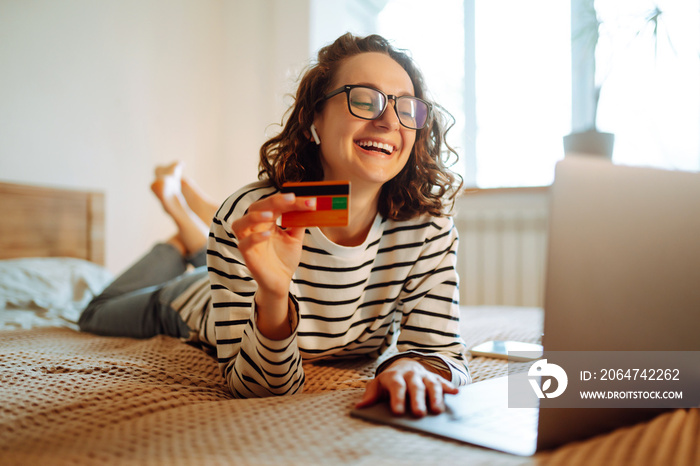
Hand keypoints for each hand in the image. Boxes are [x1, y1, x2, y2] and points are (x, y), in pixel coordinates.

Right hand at [230, 192, 314, 337]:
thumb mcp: (295, 238)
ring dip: (255, 216)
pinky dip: (254, 238)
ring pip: (240, 223)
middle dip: (273, 201)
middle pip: (255, 208)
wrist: (281, 282)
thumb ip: (299, 222)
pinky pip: (244, 243)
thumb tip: (309, 205)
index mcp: (266, 221)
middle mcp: (254, 228)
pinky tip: (267, 235)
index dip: (290, 201)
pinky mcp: (247, 255)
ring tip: (271, 214)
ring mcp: (248, 241)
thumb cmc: (284, 258)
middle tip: (291, 199)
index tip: (310, 201)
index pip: (274, 205)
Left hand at [355, 358, 458, 416]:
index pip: (396, 387)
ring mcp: (424, 376)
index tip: (397, 411)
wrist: (405, 366)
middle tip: (418, 414)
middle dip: (417, 400)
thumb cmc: (389, 381)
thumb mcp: (377, 385)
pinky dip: (449, 387)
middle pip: (415, 387)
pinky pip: (443, 382)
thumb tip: (360, 407)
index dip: (397, 399)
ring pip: (431, 385)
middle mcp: (411, 375)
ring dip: (435, 397)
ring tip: (437, 410)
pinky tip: (455, 394)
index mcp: (394, 377)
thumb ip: (371, 395)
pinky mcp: (436, 378)